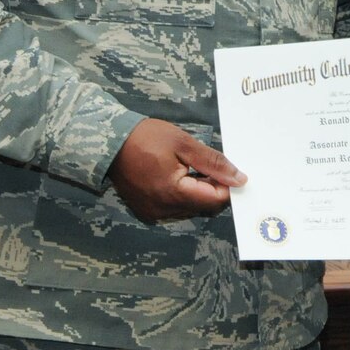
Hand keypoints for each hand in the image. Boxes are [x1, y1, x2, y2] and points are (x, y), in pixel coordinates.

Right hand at [109, 118, 245, 221]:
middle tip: (206, 164)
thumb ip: (213, 162)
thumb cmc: (146, 138)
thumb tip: (239, 178)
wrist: (109, 142)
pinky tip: (176, 175)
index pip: (214, 200)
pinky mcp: (146, 210)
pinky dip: (181, 194)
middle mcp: (163, 209)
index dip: (226, 185)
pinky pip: (174, 207)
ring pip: (189, 208)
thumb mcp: (183, 144)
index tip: (227, 169)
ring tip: (189, 167)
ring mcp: (153, 212)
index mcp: (173, 193)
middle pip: (202, 206)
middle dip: (212, 187)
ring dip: (196, 191)